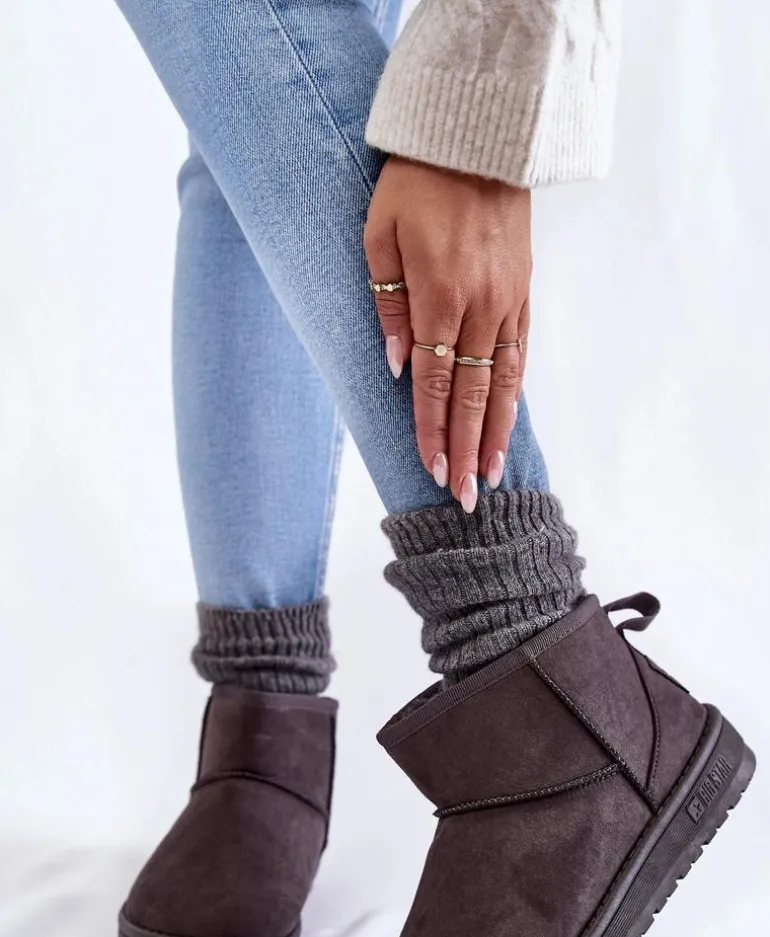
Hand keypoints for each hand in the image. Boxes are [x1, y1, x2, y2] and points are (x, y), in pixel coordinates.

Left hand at [364, 157, 530, 512]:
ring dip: (497, 432)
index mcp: (439, 295)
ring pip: (504, 381)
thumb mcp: (380, 235)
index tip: (432, 472)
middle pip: (474, 395)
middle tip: (466, 498)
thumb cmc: (415, 182)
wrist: (477, 135)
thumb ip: (387, 303)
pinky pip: (520, 352)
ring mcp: (508, 300)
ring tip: (492, 474)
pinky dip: (515, 392)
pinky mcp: (524, 290)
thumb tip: (399, 366)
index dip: (434, 432)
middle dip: (467, 450)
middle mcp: (480, 306)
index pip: (436, 383)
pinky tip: (509, 420)